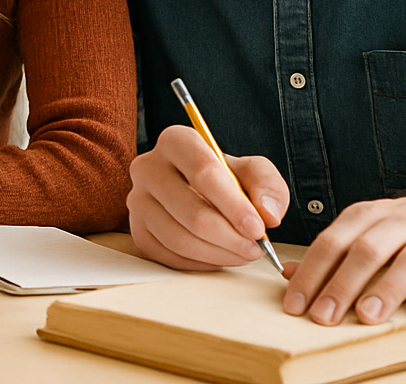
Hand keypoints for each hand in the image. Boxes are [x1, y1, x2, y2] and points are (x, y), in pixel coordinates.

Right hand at [128, 125, 288, 269]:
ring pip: (179, 238)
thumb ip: (267, 185)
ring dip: (218, 254)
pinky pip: (168, 256)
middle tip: (254, 248)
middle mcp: (148, 167)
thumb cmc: (225, 180)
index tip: (257, 229)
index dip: (233, 205)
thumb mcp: (253, 171)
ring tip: (241, 254)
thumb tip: (267, 214)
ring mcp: (137, 200)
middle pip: (191, 211)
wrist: (198, 192)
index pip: (203, 171)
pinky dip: (200, 263)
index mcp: (176, 142)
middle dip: (230, 237)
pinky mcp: (137, 229)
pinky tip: (218, 256)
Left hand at [281, 194, 405, 324]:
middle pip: (367, 250)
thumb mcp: (365, 234)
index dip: (312, 273)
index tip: (296, 304)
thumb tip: (287, 273)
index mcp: (368, 216)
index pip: (332, 242)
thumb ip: (331, 256)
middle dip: (342, 284)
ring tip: (366, 316)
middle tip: (324, 316)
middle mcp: (400, 222)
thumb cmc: (405, 232)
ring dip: (387, 289)